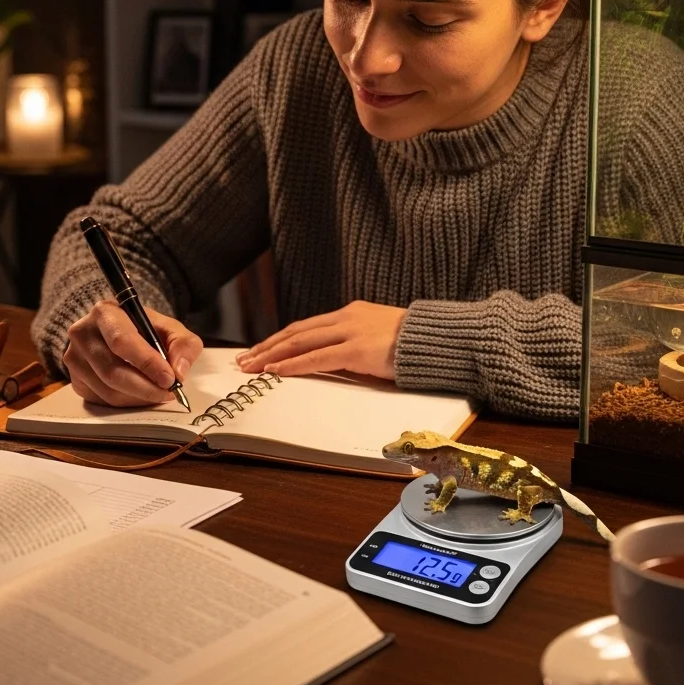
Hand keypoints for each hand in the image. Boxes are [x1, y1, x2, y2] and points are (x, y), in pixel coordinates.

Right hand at [64, 300, 202, 406]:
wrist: (118, 332)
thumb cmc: (145, 329)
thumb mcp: (170, 328)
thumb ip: (183, 345)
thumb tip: (179, 372)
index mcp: (105, 312)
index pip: (122, 341)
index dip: (147, 363)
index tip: (169, 378)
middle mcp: (82, 333)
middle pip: (112, 371)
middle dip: (145, 387)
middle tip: (168, 392)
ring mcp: (74, 358)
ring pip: (108, 390)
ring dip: (138, 398)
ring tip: (158, 393)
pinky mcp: (75, 380)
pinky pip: (102, 400)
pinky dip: (127, 403)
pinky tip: (140, 394)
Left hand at [235, 300, 405, 379]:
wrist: (438, 339)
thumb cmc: (414, 343)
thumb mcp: (379, 337)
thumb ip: (356, 344)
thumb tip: (336, 359)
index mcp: (350, 313)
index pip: (306, 326)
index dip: (280, 338)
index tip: (261, 350)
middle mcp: (345, 318)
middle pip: (296, 331)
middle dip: (267, 346)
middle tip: (245, 360)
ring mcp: (350, 332)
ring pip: (300, 342)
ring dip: (272, 356)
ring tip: (252, 367)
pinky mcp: (357, 350)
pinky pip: (317, 358)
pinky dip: (293, 364)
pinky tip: (277, 371)